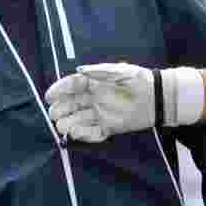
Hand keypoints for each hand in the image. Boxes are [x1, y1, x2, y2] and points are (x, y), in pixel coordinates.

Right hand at [45, 64, 204, 142]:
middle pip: (71, 105)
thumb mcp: (119, 71)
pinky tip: (77, 134)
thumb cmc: (138, 79)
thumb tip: (78, 70)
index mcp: (94, 83)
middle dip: (61, 109)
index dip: (59, 90)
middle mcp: (94, 98)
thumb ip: (99, 71)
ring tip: (63, 127)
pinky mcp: (109, 126)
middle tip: (54, 114)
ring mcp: (100, 113)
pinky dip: (85, 134)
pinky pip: (93, 132)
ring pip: (79, 120)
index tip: (49, 96)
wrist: (157, 97)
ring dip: (69, 124)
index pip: (72, 86)